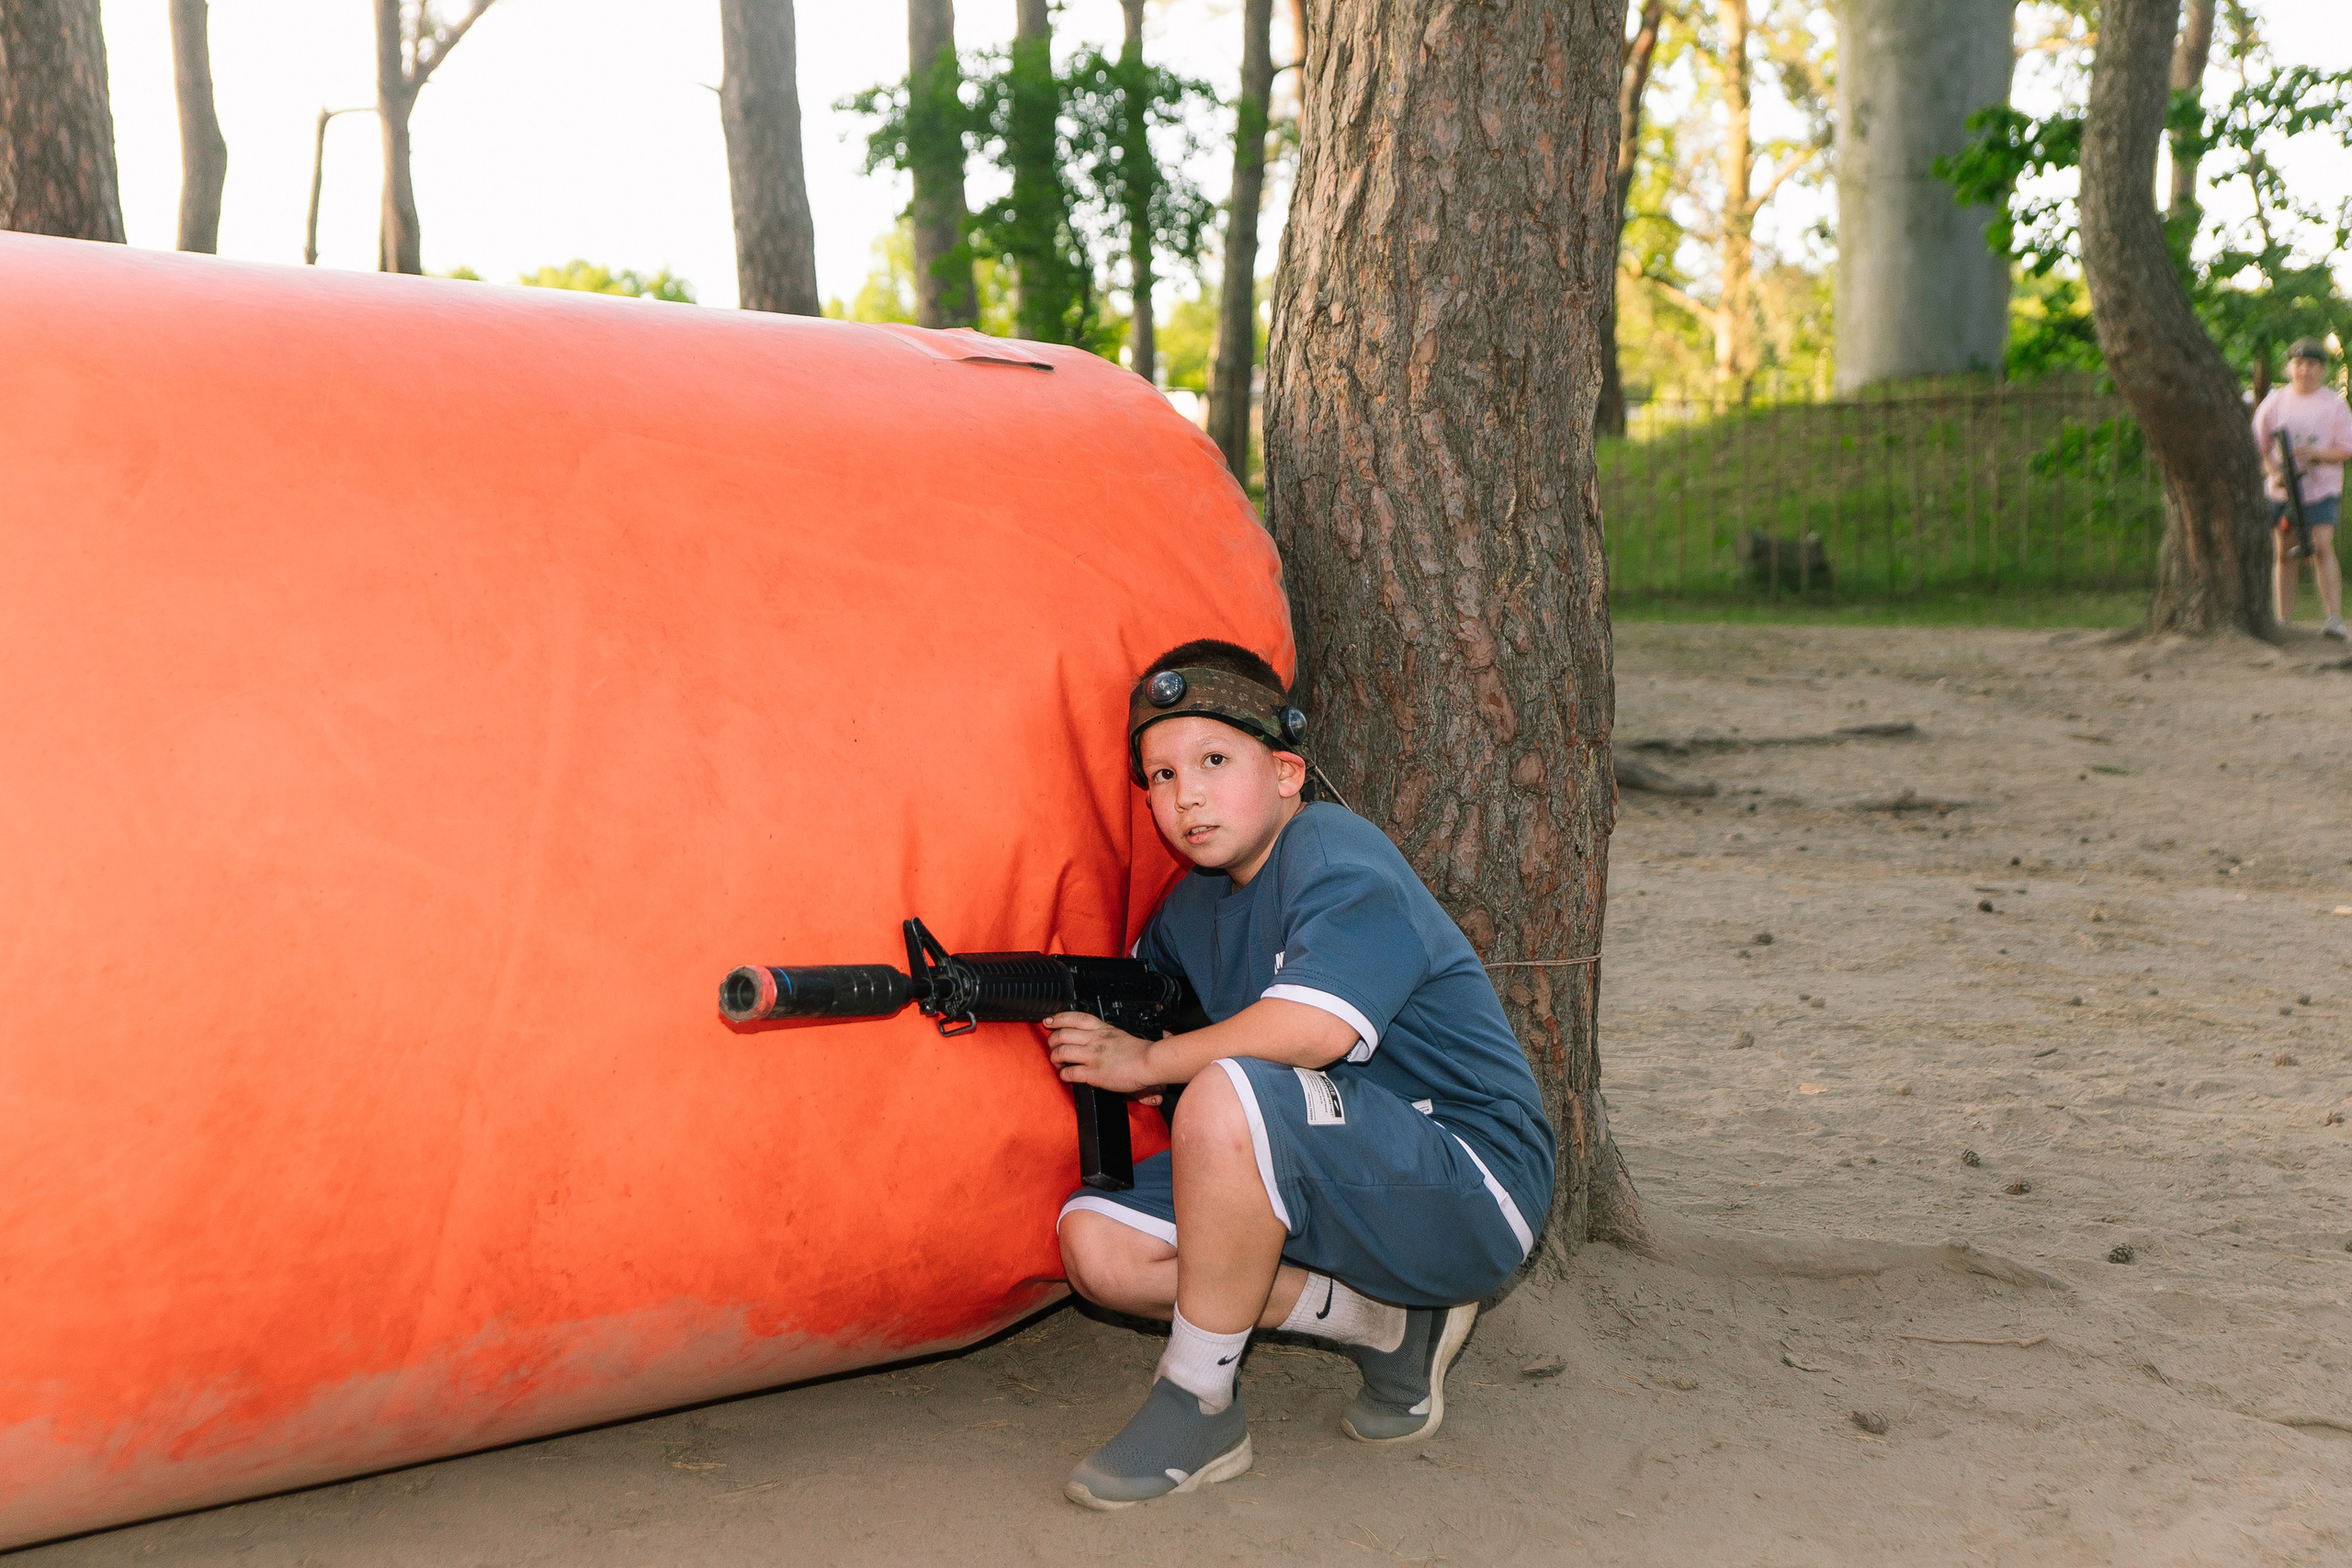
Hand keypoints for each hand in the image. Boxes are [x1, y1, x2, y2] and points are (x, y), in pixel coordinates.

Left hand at [1042, 1012, 1164, 1099]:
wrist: (1149, 1062)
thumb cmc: (1139, 1052)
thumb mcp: (1118, 1035)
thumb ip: (1103, 1036)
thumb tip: (1091, 1040)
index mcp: (1101, 1029)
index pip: (1074, 1017)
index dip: (1058, 1018)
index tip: (1049, 1021)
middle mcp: (1094, 1040)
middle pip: (1062, 1034)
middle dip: (1052, 1041)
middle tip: (1052, 1046)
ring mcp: (1093, 1056)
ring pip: (1062, 1052)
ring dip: (1055, 1058)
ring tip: (1057, 1062)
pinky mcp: (1093, 1073)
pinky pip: (1070, 1072)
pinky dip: (1063, 1074)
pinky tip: (1066, 1076)